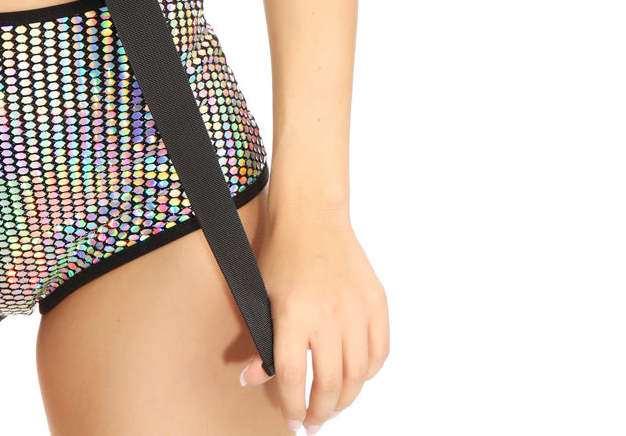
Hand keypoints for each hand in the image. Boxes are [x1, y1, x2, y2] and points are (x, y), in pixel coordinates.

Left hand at [238, 210, 388, 431]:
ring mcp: (356, 308)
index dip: (292, 406)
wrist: (312, 216)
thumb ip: (260, 340)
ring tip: (333, 406)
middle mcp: (328, 315)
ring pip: (358, 375)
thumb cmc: (280, 255)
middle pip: (329, 384)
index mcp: (292, 314)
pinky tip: (356, 377)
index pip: (292, 377)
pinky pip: (379, 351)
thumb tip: (251, 379)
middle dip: (320, 412)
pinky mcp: (376, 301)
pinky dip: (370, 372)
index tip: (292, 421)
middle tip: (314, 423)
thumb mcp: (260, 295)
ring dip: (346, 398)